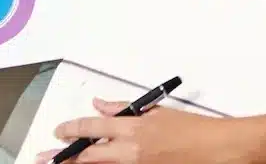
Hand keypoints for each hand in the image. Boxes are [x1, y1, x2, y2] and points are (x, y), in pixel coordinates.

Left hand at [39, 99, 265, 163]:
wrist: (220, 150)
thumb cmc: (194, 130)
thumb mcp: (158, 113)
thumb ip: (126, 110)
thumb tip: (101, 106)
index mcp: (135, 130)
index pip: (94, 130)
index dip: (72, 132)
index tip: (58, 133)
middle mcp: (133, 153)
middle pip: (89, 157)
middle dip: (65, 158)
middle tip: (45, 158)